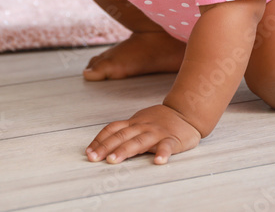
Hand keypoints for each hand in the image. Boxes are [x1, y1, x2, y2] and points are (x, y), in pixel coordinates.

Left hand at [86, 104, 201, 164]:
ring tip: (114, 160)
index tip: (88, 152)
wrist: (186, 112)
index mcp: (134, 123)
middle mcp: (142, 127)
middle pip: (121, 136)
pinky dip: (163, 153)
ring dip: (125, 150)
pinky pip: (167, 146)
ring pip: (139, 141)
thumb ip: (126, 131)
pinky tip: (158, 161)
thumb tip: (105, 143)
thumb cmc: (160, 120)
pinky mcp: (172, 139)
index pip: (112, 129)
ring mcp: (157, 133)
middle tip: (94, 158)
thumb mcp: (140, 121)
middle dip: (106, 147)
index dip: (99, 140)